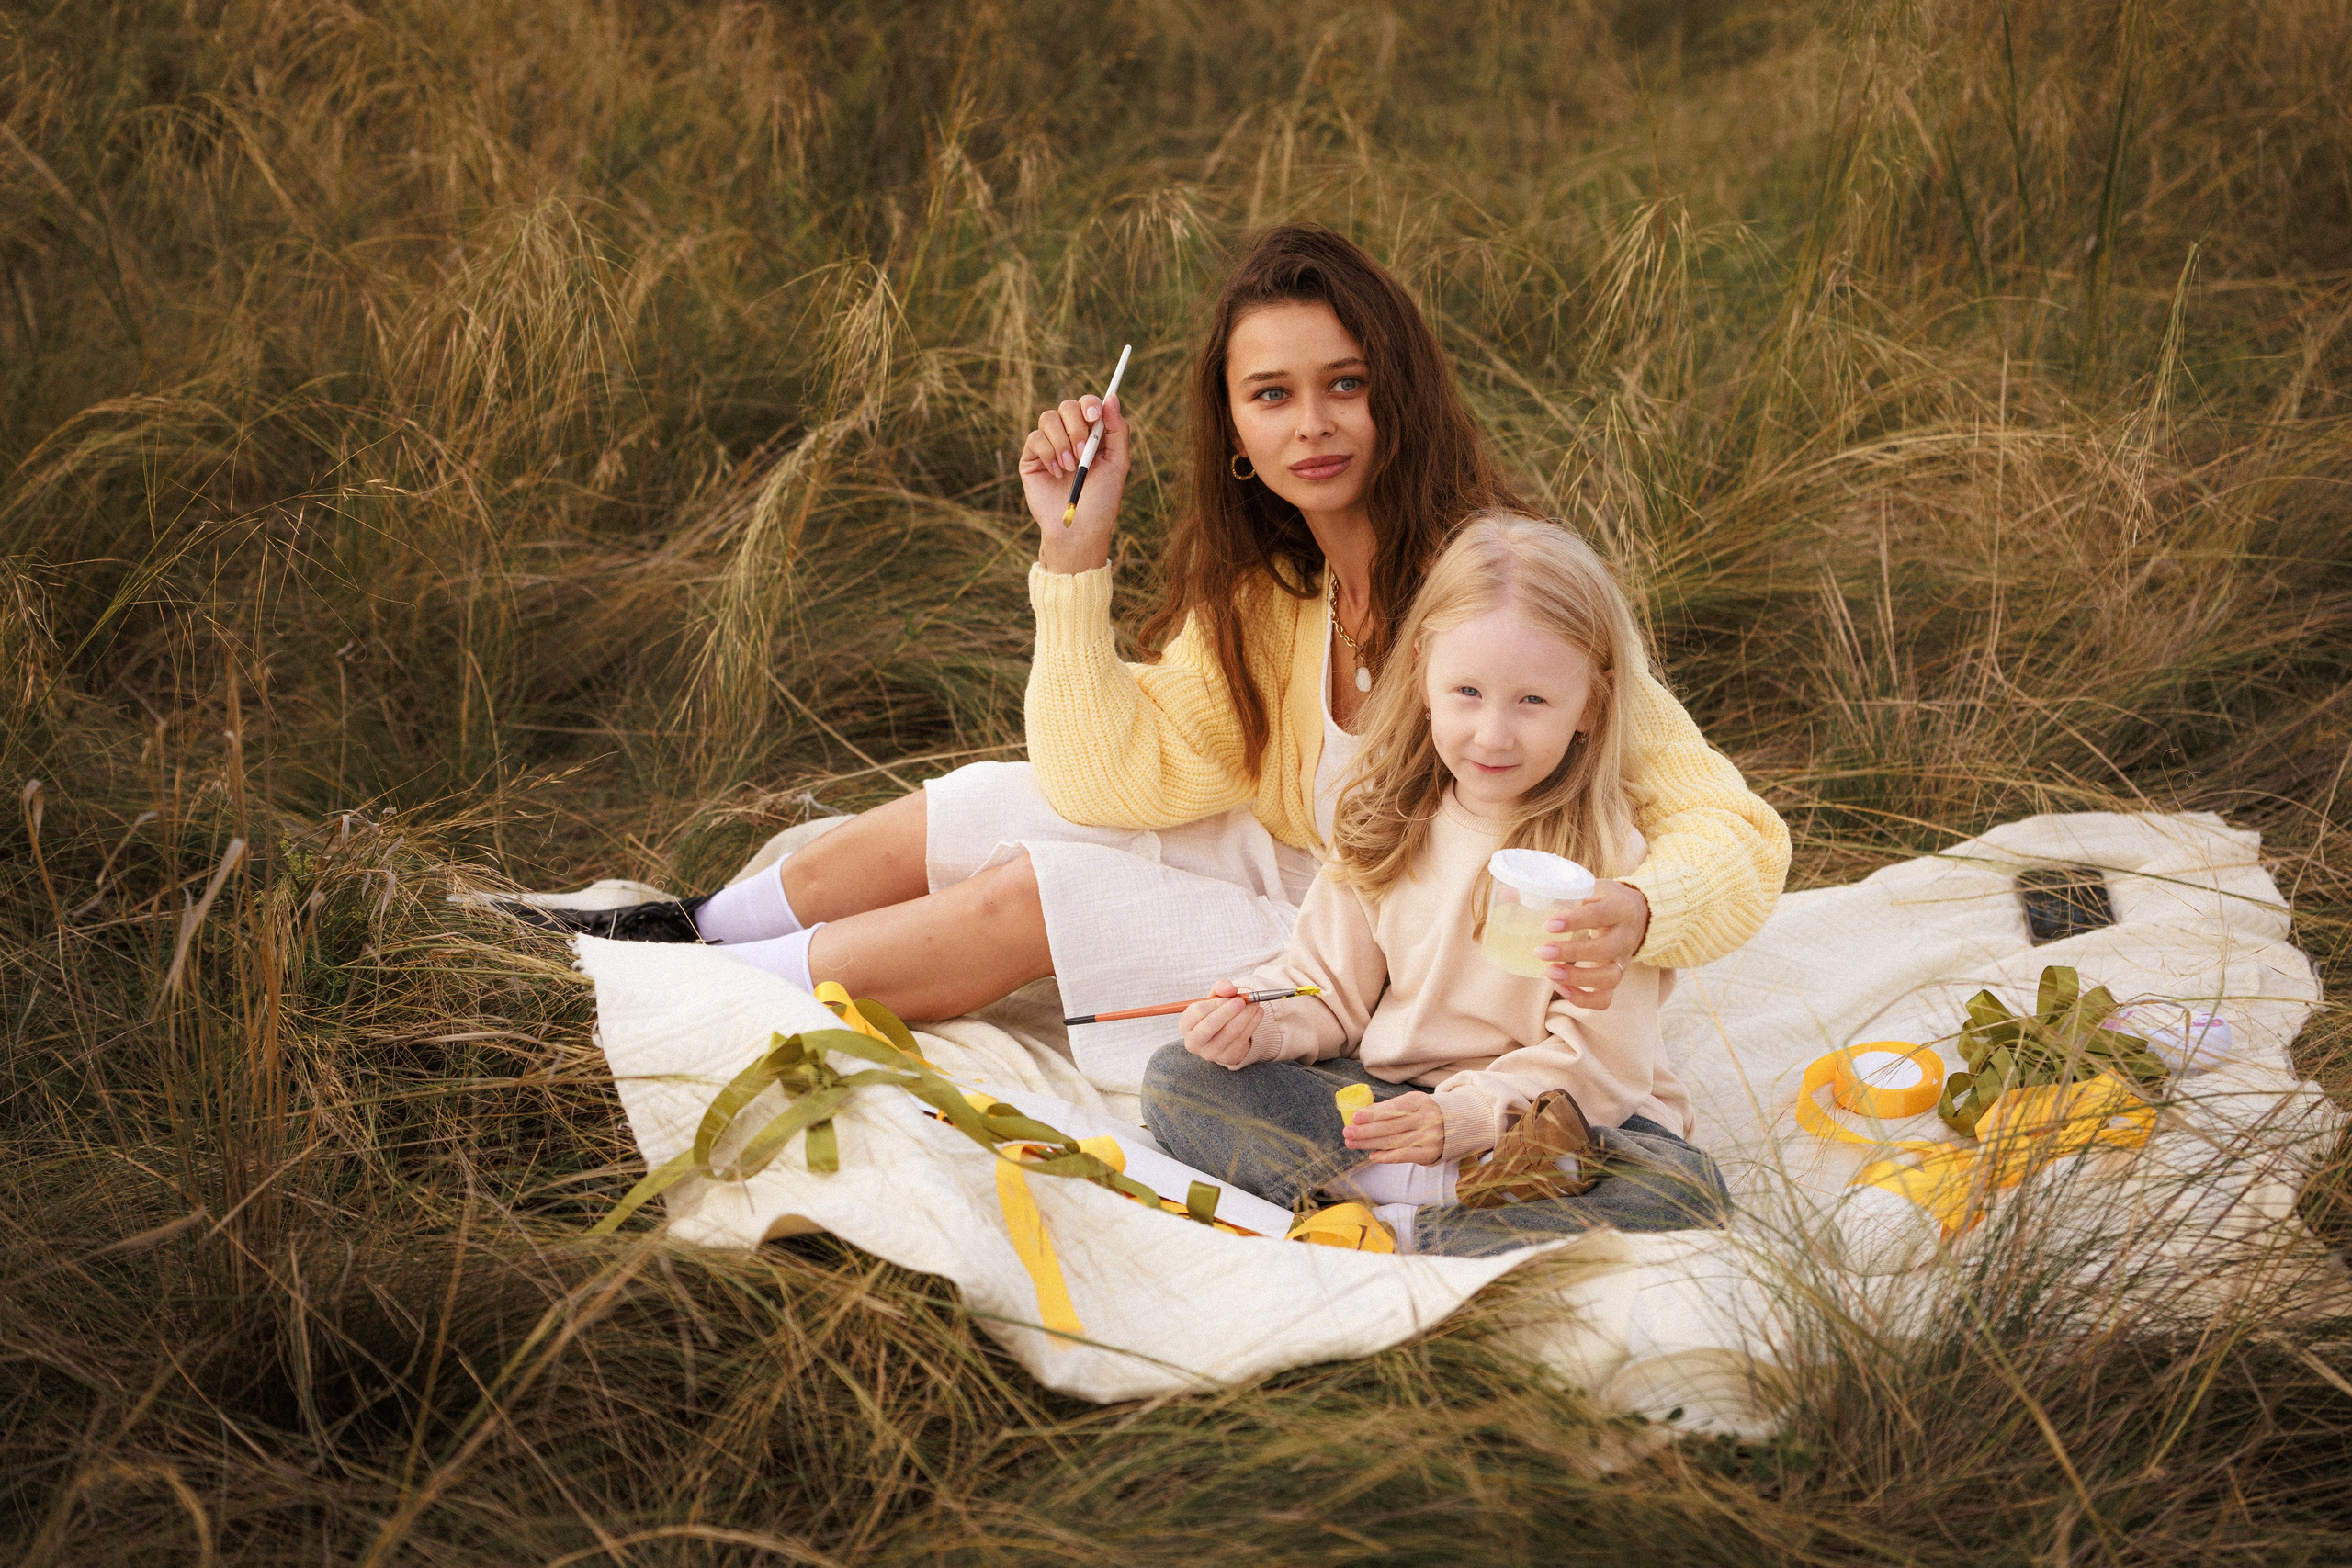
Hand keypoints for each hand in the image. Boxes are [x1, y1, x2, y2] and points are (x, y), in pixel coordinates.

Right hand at [1021, 391, 1128, 574]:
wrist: (1078, 529)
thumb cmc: (1101, 500)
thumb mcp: (1118, 464)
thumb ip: (1118, 430)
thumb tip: (1112, 397)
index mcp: (1092, 435)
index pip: (1088, 404)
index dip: (1090, 404)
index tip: (1094, 416)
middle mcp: (1070, 436)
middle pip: (1067, 406)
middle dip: (1076, 427)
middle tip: (1082, 453)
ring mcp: (1049, 445)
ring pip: (1048, 418)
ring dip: (1062, 441)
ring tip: (1070, 468)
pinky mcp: (1032, 458)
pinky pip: (1035, 438)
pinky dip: (1047, 453)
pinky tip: (1056, 473)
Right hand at [1179, 979, 1264, 1068]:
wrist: (1225, 1035)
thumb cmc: (1215, 1012)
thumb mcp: (1214, 998)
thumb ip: (1221, 988)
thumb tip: (1231, 989)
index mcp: (1186, 1025)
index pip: (1197, 1012)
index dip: (1215, 1003)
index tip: (1228, 997)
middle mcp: (1194, 1042)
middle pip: (1210, 1026)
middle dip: (1228, 1011)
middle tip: (1242, 1001)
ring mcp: (1210, 1053)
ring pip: (1230, 1032)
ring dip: (1245, 1015)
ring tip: (1254, 1004)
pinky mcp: (1228, 1057)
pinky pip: (1242, 1039)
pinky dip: (1253, 1023)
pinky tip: (1258, 1013)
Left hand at [1344, 1090, 1445, 1163]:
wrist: (1451, 1126)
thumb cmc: (1420, 1113)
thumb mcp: (1408, 1104)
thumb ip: (1387, 1108)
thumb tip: (1360, 1115)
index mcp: (1419, 1101)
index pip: (1392, 1108)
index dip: (1373, 1114)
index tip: (1355, 1118)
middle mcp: (1426, 1118)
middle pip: (1391, 1126)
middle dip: (1366, 1130)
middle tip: (1347, 1132)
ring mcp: (1429, 1136)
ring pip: (1394, 1141)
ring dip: (1370, 1144)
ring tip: (1352, 1143)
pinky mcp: (1429, 1152)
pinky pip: (1403, 1155)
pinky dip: (1386, 1157)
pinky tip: (1372, 1155)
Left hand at [1537, 879, 1649, 1010]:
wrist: (1640, 914)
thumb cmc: (1604, 899)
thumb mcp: (1588, 887)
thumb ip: (1553, 891)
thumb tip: (1506, 893)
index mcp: (1619, 908)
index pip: (1600, 914)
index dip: (1575, 921)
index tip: (1548, 925)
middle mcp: (1625, 936)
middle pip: (1605, 949)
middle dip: (1572, 953)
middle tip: (1540, 951)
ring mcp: (1623, 960)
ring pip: (1609, 977)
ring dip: (1579, 978)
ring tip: (1549, 973)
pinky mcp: (1617, 977)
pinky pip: (1606, 998)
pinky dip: (1585, 999)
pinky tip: (1561, 989)